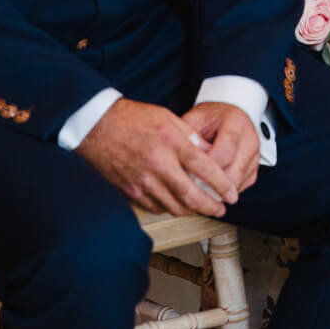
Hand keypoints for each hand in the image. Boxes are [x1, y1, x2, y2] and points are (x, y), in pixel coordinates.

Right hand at [76, 98, 237, 216]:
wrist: (97, 126)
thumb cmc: (131, 118)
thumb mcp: (167, 118)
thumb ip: (191, 137)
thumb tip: (211, 153)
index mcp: (171, 144)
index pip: (205, 170)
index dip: (223, 185)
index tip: (232, 194)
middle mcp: (158, 165)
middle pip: (192, 196)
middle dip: (211, 206)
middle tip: (222, 209)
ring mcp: (143, 181)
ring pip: (174, 207)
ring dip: (192, 211)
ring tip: (202, 208)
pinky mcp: (131, 191)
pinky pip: (156, 208)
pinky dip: (170, 208)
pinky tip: (177, 204)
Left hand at [181, 101, 261, 197]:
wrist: (228, 116)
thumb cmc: (210, 118)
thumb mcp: (195, 119)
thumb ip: (189, 138)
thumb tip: (182, 163)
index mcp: (236, 124)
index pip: (223, 154)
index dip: (204, 168)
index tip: (187, 173)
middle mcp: (250, 141)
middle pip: (232, 174)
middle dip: (209, 184)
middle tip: (190, 188)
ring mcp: (254, 158)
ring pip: (236, 185)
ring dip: (216, 191)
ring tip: (197, 190)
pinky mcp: (253, 171)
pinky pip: (239, 188)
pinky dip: (223, 192)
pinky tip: (209, 188)